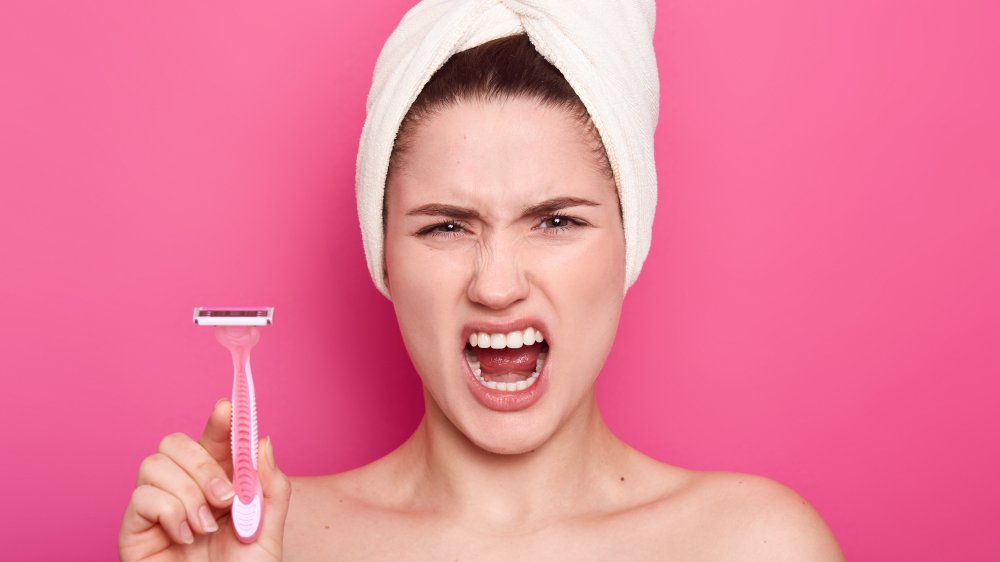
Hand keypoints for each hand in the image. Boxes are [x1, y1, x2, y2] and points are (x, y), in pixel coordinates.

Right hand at [118, 398, 291, 560]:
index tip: (229, 408)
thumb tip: (262, 440)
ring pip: (154, 464)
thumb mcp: (268, 530)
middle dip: (203, 463)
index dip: (219, 422)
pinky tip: (186, 537)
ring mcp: (155, 509)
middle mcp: (182, 491)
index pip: (212, 441)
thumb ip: (270, 486)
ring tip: (207, 526)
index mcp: (217, 485)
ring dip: (188, 491)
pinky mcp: (133, 531)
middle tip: (228, 497)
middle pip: (174, 442)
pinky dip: (170, 512)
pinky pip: (142, 497)